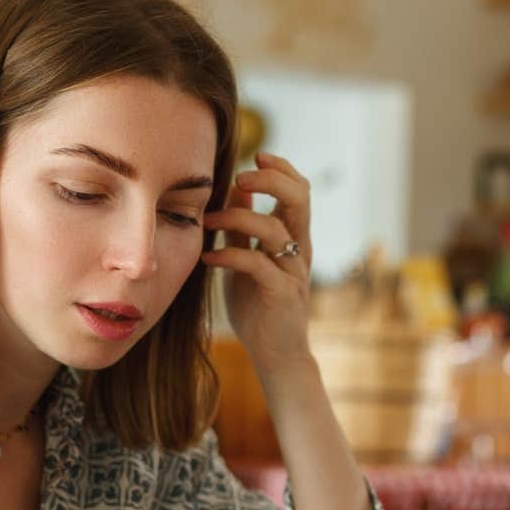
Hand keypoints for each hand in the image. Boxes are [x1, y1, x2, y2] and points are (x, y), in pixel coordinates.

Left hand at [203, 153, 315, 375]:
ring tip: (209, 221)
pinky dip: (230, 255)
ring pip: (276, 228)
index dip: (280, 167)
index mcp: (294, 237)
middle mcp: (300, 249)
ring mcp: (294, 271)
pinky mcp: (283, 293)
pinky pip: (258, 264)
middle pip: (300, 198)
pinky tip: (209, 259)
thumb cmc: (258, 305)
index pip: (299, 189)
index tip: (255, 155)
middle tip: (241, 176)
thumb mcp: (248, 258)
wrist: (275, 354)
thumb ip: (245, 227)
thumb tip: (235, 188)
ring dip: (238, 217)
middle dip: (270, 179)